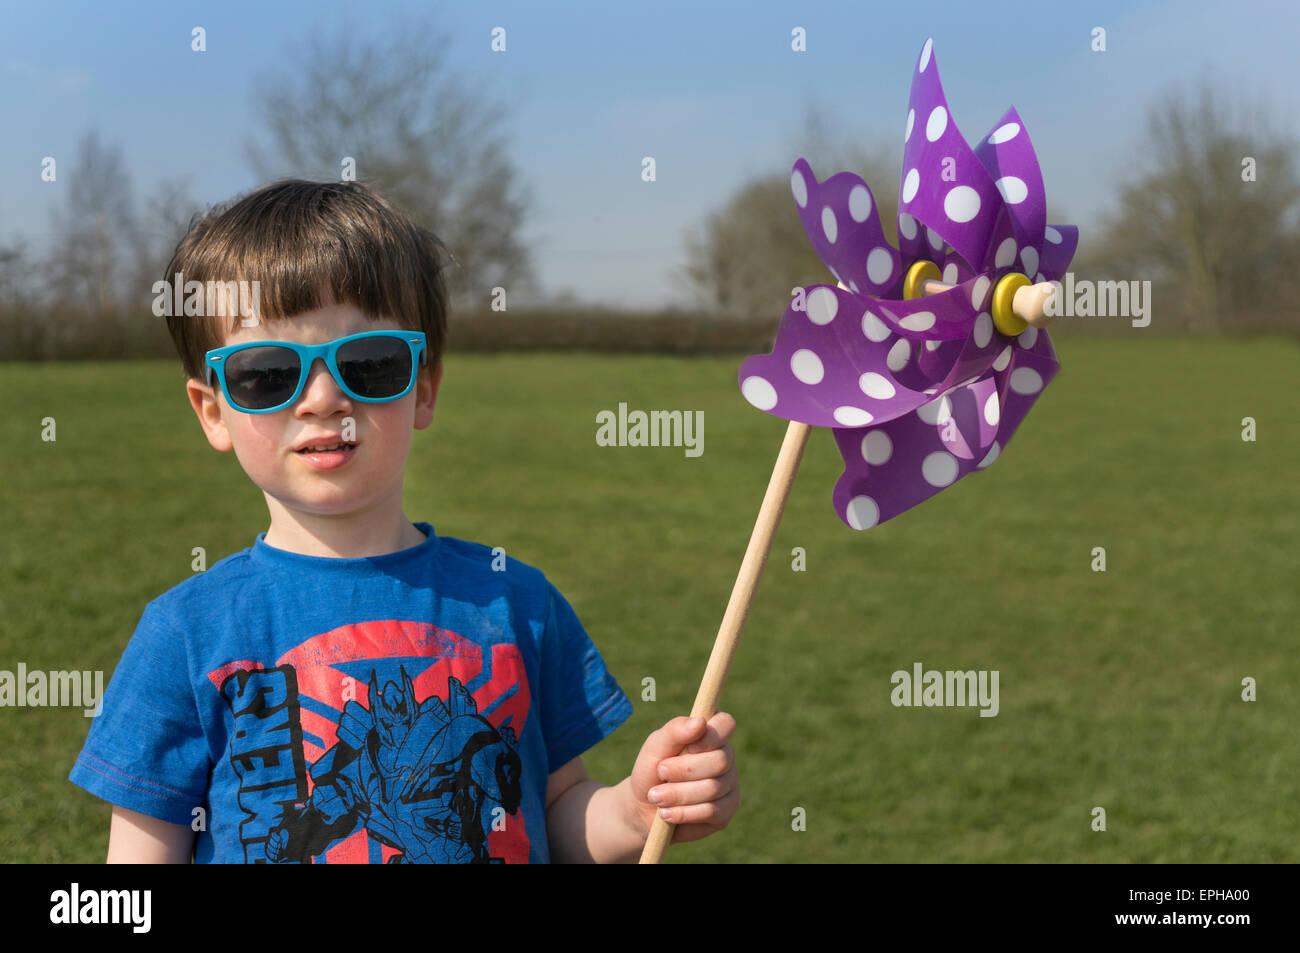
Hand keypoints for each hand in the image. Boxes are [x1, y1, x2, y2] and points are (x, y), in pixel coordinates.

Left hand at [627, 713, 738, 844]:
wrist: (644, 807)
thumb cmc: (652, 770)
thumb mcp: (655, 747)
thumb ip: (674, 731)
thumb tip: (700, 722)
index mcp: (711, 734)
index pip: (726, 724)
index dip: (710, 736)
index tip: (688, 747)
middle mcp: (726, 757)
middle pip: (720, 761)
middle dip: (684, 770)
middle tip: (660, 773)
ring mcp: (729, 785)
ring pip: (713, 788)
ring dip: (678, 794)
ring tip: (656, 797)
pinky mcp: (726, 811)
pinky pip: (712, 811)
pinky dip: (684, 813)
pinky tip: (667, 813)